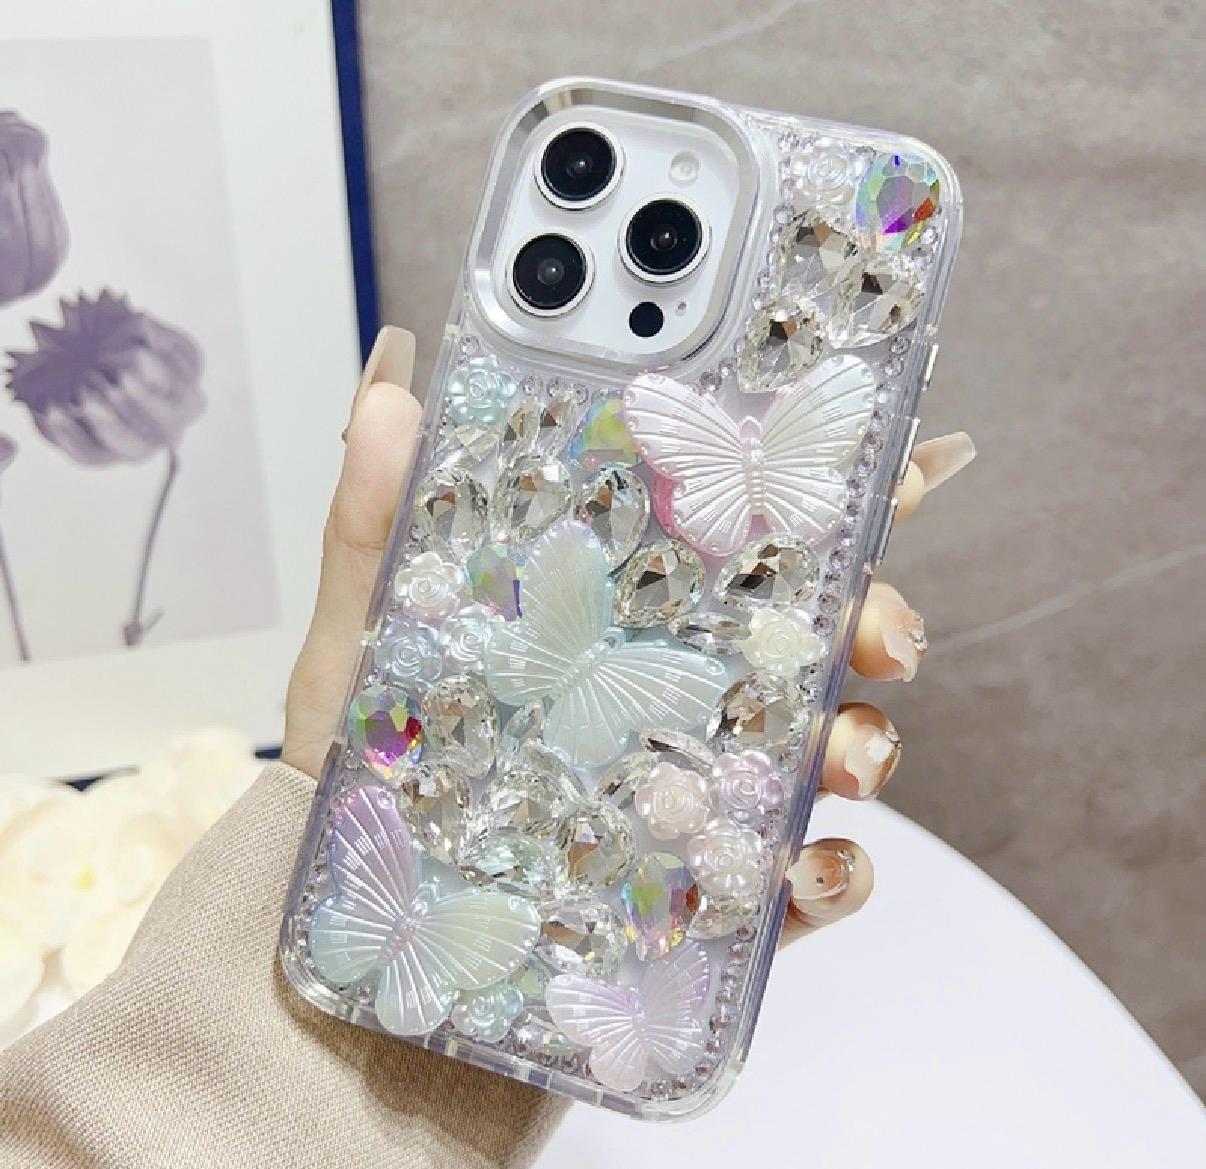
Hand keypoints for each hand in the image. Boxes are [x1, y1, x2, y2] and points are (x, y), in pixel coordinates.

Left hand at [282, 329, 975, 945]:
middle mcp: (674, 697)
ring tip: (839, 757)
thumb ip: (377, 524)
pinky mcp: (709, 900)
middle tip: (875, 626)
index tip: (876, 459)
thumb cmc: (369, 784)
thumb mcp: (364, 646)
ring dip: (864, 743)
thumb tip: (389, 384)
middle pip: (809, 639)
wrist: (362, 958)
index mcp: (613, 621)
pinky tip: (805, 869)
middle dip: (870, 616)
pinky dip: (830, 874)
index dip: (814, 492)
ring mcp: (702, 796)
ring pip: (827, 752)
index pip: (730, 541)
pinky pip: (801, 883)